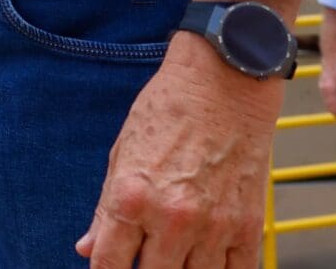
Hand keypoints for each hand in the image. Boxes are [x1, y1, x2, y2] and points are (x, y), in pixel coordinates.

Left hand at [75, 0, 293, 268]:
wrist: (224, 84)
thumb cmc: (167, 111)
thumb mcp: (121, 153)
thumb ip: (105, 209)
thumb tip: (87, 248)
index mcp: (132, 197)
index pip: (109, 264)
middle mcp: (172, 218)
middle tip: (145, 257)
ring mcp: (214, 226)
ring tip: (174, 254)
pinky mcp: (248, 227)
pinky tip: (206, 261)